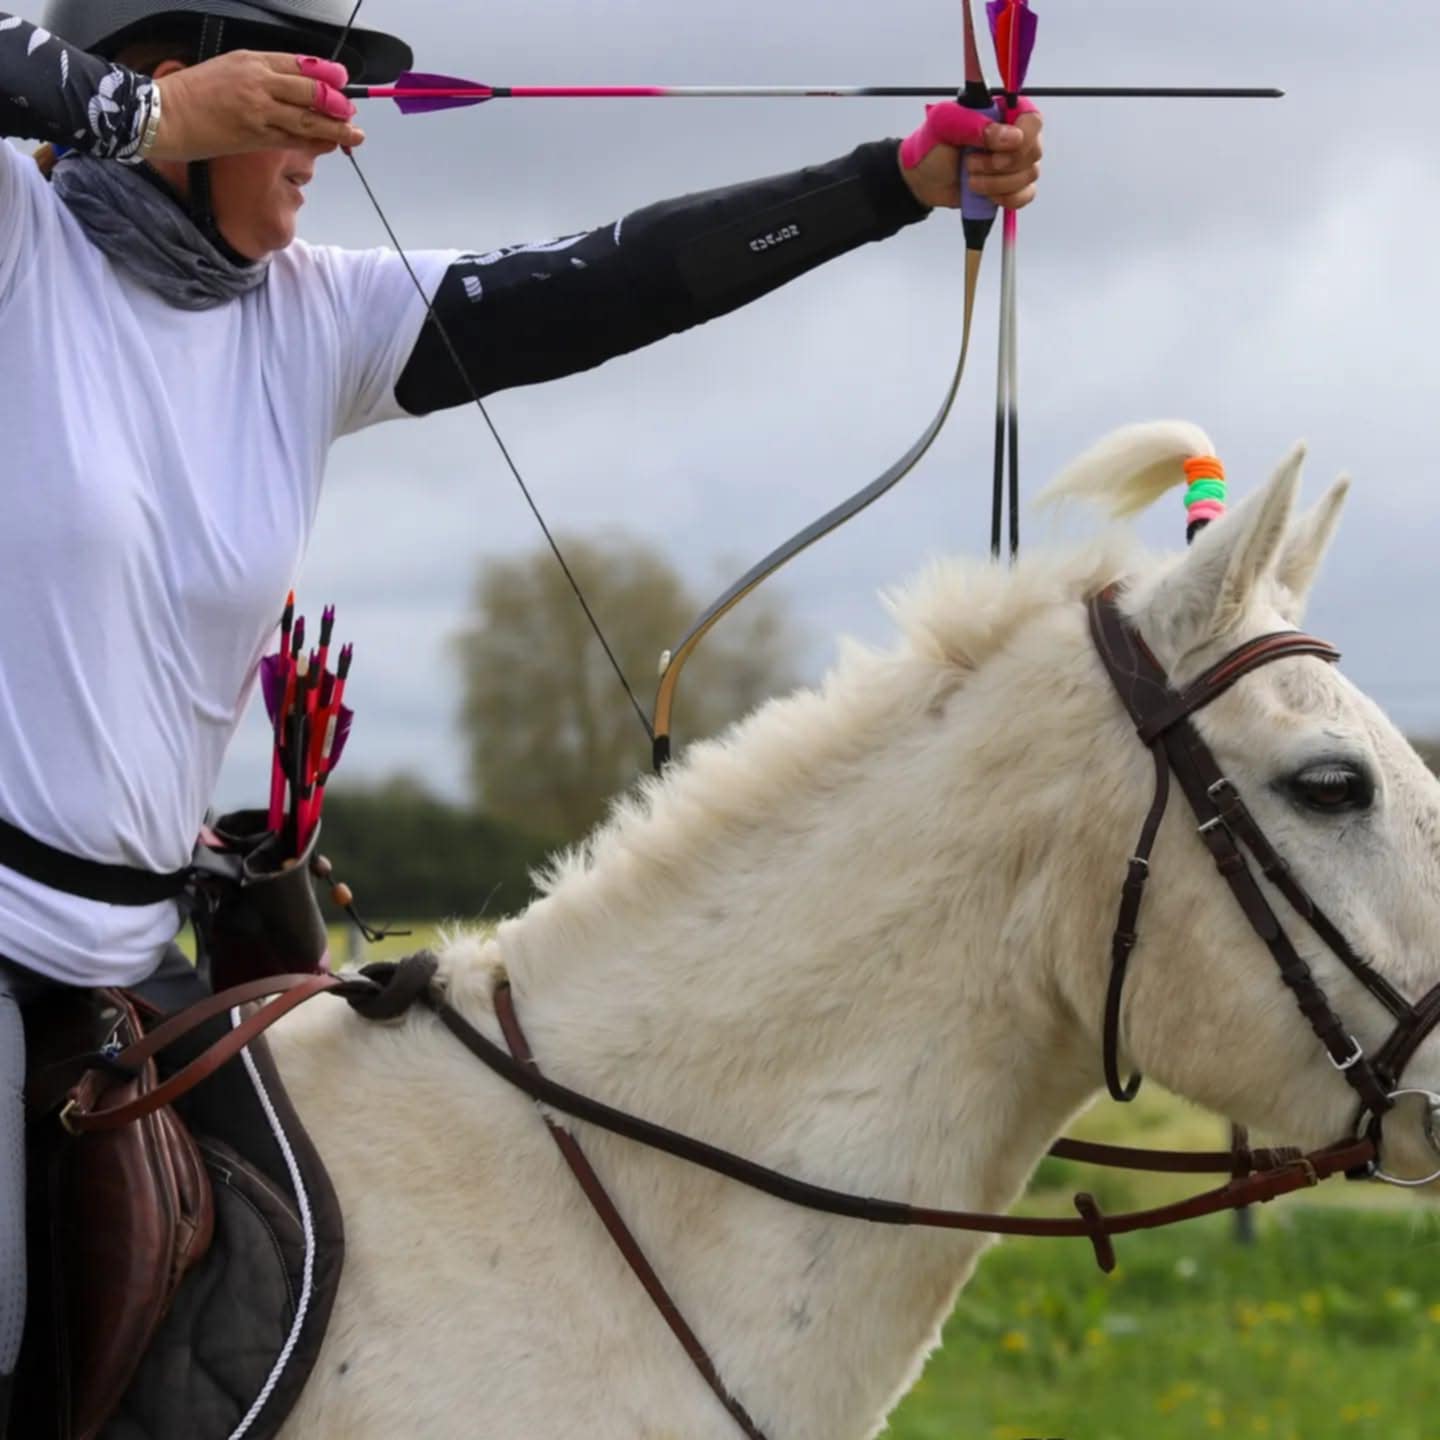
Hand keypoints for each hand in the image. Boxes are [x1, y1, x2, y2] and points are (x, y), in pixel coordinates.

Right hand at [148, 52, 364, 161]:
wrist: (163, 114)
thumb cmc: (191, 94)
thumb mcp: (227, 69)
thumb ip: (259, 76)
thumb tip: (288, 88)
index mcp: (252, 60)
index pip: (300, 64)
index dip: (327, 74)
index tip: (343, 81)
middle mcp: (259, 81)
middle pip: (311, 90)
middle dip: (337, 102)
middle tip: (351, 111)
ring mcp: (259, 110)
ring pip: (308, 118)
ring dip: (336, 127)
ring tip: (355, 134)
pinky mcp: (255, 136)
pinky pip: (294, 139)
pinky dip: (316, 142)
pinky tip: (331, 145)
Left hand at [899, 100, 1042, 211]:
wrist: (923, 180)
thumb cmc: (933, 146)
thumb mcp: (944, 124)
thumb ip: (974, 123)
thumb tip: (1012, 137)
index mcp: (1003, 113)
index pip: (1032, 120)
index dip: (1022, 137)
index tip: (995, 146)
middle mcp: (1016, 135)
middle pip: (1033, 151)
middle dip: (999, 164)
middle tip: (970, 164)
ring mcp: (1016, 163)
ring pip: (1029, 175)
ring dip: (996, 183)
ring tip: (970, 179)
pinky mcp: (1011, 187)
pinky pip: (1026, 195)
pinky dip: (1007, 198)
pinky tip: (987, 195)